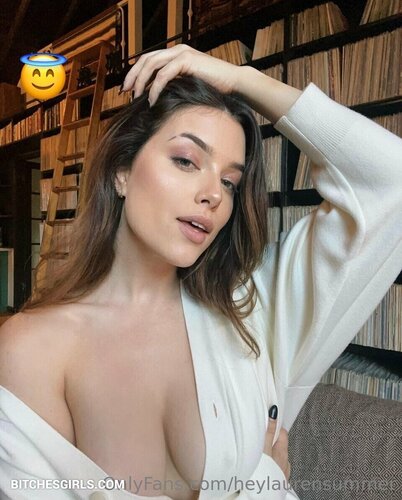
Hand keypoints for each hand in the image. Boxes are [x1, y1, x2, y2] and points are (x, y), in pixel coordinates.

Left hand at [121, 43, 242, 105]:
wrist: (233, 83)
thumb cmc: (214, 88)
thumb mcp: (189, 85)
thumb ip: (174, 86)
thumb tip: (157, 98)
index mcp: (176, 55)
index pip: (149, 60)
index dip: (136, 73)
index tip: (128, 89)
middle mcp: (177, 50)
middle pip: (146, 59)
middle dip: (133, 75)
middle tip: (125, 92)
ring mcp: (181, 53)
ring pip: (152, 64)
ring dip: (141, 81)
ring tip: (136, 97)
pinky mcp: (187, 60)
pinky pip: (164, 74)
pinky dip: (155, 88)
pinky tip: (152, 100)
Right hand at [264, 406, 290, 480]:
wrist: (259, 497)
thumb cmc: (263, 476)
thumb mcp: (264, 449)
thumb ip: (268, 432)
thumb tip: (273, 413)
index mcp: (283, 452)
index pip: (282, 432)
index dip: (274, 425)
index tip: (266, 420)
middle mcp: (285, 463)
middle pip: (279, 444)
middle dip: (271, 439)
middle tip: (259, 435)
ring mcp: (281, 473)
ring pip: (276, 457)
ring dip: (269, 452)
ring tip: (258, 450)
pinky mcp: (276, 481)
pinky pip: (273, 467)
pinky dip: (268, 463)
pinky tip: (260, 465)